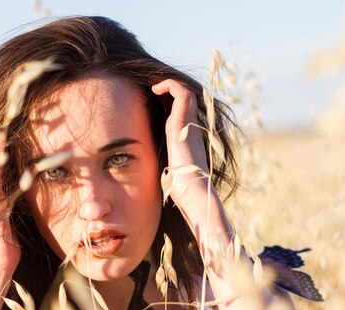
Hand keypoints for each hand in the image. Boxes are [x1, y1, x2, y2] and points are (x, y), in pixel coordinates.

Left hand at [151, 79, 211, 207]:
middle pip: (184, 96)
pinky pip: (181, 93)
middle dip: (168, 87)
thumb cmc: (181, 186)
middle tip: (151, 85)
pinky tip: (156, 89)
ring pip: (185, 91)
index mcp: (187, 136)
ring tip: (153, 84)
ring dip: (168, 83)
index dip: (169, 98)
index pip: (181, 108)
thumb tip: (152, 168)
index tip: (153, 95)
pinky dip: (170, 85)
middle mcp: (191, 127)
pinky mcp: (183, 123)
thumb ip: (165, 161)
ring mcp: (189, 123)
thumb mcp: (169, 168)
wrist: (193, 192)